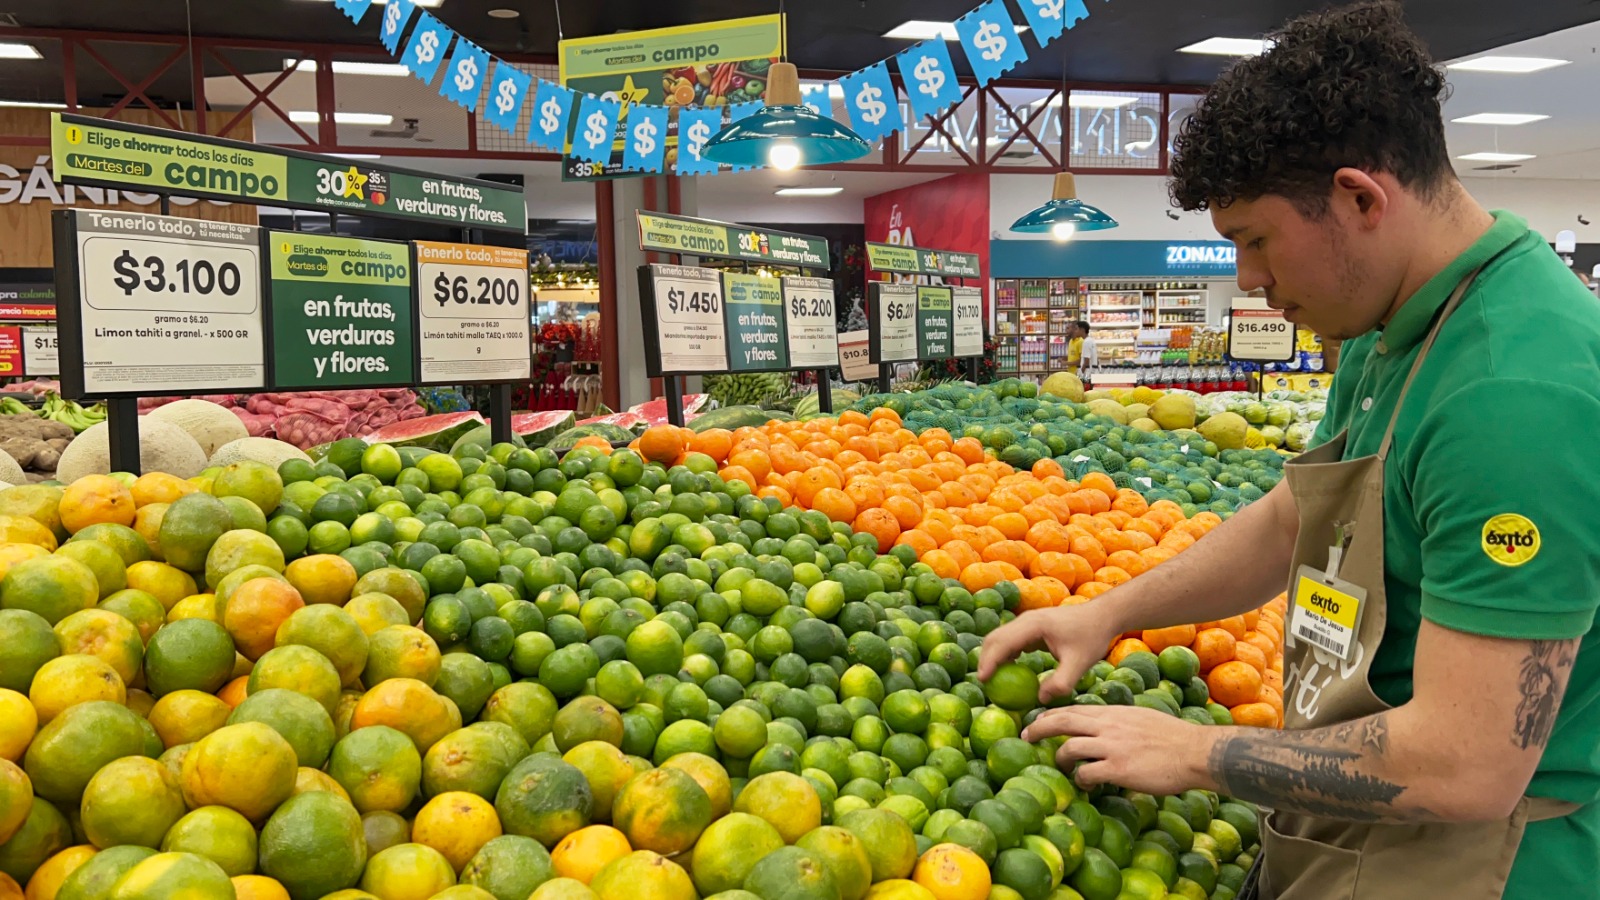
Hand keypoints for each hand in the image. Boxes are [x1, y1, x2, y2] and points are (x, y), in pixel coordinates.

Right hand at [977, 602, 1118, 702]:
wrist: (1103, 615)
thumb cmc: (1092, 636)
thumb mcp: (1079, 663)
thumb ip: (1061, 683)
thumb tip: (1040, 699)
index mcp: (1034, 625)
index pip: (1002, 643)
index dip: (989, 662)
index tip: (982, 680)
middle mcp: (1026, 619)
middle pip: (995, 638)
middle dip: (985, 659)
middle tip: (984, 683)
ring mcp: (1028, 621)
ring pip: (1001, 637)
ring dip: (994, 656)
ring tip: (993, 679)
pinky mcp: (1033, 625)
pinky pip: (1012, 639)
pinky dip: (1006, 653)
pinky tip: (1010, 670)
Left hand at [1023, 705, 1220, 795]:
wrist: (1195, 751)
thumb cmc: (1173, 737)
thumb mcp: (1141, 717)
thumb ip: (1119, 721)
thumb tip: (1104, 727)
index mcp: (1114, 712)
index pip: (1074, 709)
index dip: (1052, 715)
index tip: (1037, 721)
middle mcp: (1108, 725)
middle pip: (1062, 721)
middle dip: (1038, 728)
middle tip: (1025, 736)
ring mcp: (1111, 747)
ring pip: (1069, 748)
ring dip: (1060, 758)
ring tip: (1062, 766)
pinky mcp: (1117, 769)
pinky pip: (1086, 773)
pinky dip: (1081, 780)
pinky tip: (1086, 784)